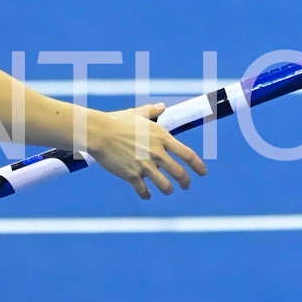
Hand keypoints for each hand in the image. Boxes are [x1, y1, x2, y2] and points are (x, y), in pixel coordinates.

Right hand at [84, 104, 207, 199]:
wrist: (98, 132)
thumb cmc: (116, 121)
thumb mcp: (137, 113)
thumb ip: (152, 111)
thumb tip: (162, 107)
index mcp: (161, 137)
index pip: (187, 154)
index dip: (198, 166)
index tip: (203, 172)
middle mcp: (156, 153)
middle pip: (180, 173)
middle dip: (186, 182)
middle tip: (186, 185)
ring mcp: (144, 165)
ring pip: (165, 185)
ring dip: (168, 190)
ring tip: (167, 190)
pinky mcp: (131, 175)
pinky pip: (143, 191)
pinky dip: (146, 195)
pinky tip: (147, 195)